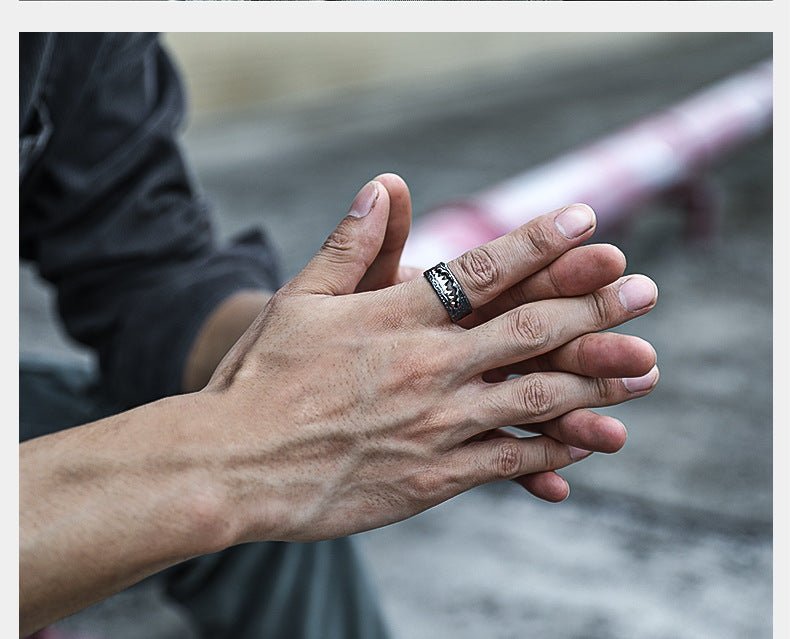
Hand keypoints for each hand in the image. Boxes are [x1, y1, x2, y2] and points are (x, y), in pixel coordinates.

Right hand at [199, 179, 657, 543]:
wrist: (232, 464)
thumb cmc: (260, 377)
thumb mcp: (298, 299)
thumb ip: (350, 245)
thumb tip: (386, 185)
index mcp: (395, 317)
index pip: (483, 269)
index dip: (540, 243)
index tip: (588, 223)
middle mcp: (427, 367)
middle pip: (528, 329)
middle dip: (593, 307)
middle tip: (645, 289)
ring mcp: (435, 424)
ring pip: (534, 397)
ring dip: (594, 379)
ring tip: (645, 366)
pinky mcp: (432, 477)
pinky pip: (508, 461)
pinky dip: (554, 450)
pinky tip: (590, 440)